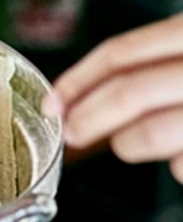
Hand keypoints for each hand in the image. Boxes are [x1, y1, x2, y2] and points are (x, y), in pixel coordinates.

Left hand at [43, 14, 182, 181]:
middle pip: (127, 93)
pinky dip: (176, 165)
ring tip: (137, 140)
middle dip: (87, 119)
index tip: (52, 103)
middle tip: (71, 132)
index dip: (77, 80)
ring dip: (127, 144)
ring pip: (148, 134)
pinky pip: (181, 166)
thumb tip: (77, 101)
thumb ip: (150, 62)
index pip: (120, 54)